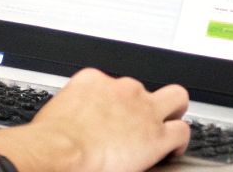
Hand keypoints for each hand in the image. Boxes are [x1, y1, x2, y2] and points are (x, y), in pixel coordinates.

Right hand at [0, 68, 189, 171]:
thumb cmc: (50, 140)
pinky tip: (173, 150)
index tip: (111, 116)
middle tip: (145, 116)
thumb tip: (63, 123)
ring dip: (174, 112)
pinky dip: (179, 141)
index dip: (114, 102)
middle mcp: (121, 88)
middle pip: (145, 85)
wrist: (61, 153)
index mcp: (93, 80)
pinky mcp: (156, 134)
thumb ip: (69, 110)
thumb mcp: (57, 111)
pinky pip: (181, 131)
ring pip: (176, 98)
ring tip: (169, 126)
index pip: (112, 84)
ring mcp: (142, 109)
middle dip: (149, 99)